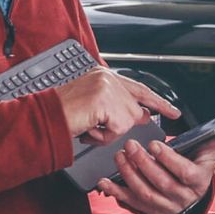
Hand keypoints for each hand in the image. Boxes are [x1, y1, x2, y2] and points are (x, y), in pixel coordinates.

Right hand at [58, 68, 178, 145]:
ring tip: (88, 128)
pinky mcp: (105, 101)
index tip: (173, 110)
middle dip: (124, 123)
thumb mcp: (92, 108)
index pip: (138, 88)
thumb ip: (116, 107)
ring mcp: (107, 88)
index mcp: (103, 77)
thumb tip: (142, 116)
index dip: (157, 101)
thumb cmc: (59, 115)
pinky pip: (118, 129)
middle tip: (101, 126)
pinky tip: (88, 130)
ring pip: (127, 120)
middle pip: (134, 108)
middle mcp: (107, 78)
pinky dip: (103, 136)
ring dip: (108, 133)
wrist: (41, 117)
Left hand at [96, 114, 214, 213]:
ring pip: (143, 193)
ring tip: (120, 156)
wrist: (192, 193)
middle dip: (142, 163)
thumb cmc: (201, 165)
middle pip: (159, 183)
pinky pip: (130, 203)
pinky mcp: (148, 210)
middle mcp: (181, 198)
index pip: (182, 172)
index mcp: (197, 182)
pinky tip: (105, 180)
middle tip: (130, 145)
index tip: (155, 143)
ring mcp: (163, 206)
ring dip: (129, 175)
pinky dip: (116, 192)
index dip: (167, 159)